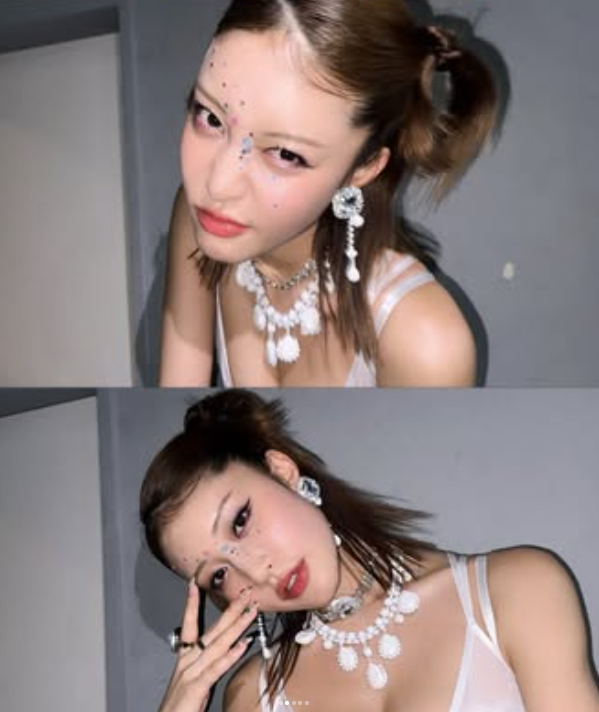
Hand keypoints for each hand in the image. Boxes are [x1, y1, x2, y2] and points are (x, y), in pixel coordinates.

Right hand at [158, 581, 257, 711]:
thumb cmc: (179, 708)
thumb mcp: (192, 682)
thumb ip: (205, 667)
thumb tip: (223, 653)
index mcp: (185, 659)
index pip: (189, 625)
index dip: (192, 604)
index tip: (195, 584)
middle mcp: (188, 662)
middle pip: (212, 630)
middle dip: (230, 609)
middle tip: (245, 592)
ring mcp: (191, 673)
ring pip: (217, 644)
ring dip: (236, 626)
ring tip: (251, 612)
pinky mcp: (196, 688)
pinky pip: (216, 669)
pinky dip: (230, 655)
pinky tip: (243, 644)